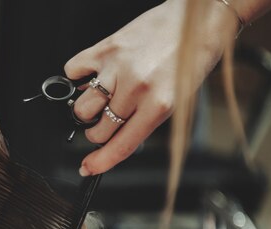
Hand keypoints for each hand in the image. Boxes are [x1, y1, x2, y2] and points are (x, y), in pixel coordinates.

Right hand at [64, 0, 236, 175]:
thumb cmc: (189, 59)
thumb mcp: (175, 100)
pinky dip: (77, 76)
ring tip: (100, 98)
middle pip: (98, 129)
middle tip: (106, 121)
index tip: (87, 167)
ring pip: (82, 106)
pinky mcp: (106, 48)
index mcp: (159, 105)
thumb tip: (112, 137)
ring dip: (86, 109)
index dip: (101, 161)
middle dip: (98, 131)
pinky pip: (73, 71)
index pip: (121, 145)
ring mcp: (118, 67)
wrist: (197, 19)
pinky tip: (93, 75)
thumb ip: (143, 121)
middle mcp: (137, 88)